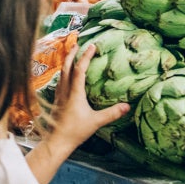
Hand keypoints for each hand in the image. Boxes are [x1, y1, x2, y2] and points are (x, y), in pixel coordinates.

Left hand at [48, 44, 129, 158]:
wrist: (57, 140)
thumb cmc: (76, 130)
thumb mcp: (96, 122)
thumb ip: (111, 113)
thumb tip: (127, 106)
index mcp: (74, 92)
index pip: (79, 69)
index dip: (86, 56)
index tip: (92, 46)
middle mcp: (65, 89)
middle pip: (66, 66)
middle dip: (72, 53)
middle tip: (77, 43)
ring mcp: (59, 93)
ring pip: (61, 72)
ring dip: (66, 61)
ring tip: (72, 54)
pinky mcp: (56, 98)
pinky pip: (59, 79)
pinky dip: (64, 71)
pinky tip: (66, 74)